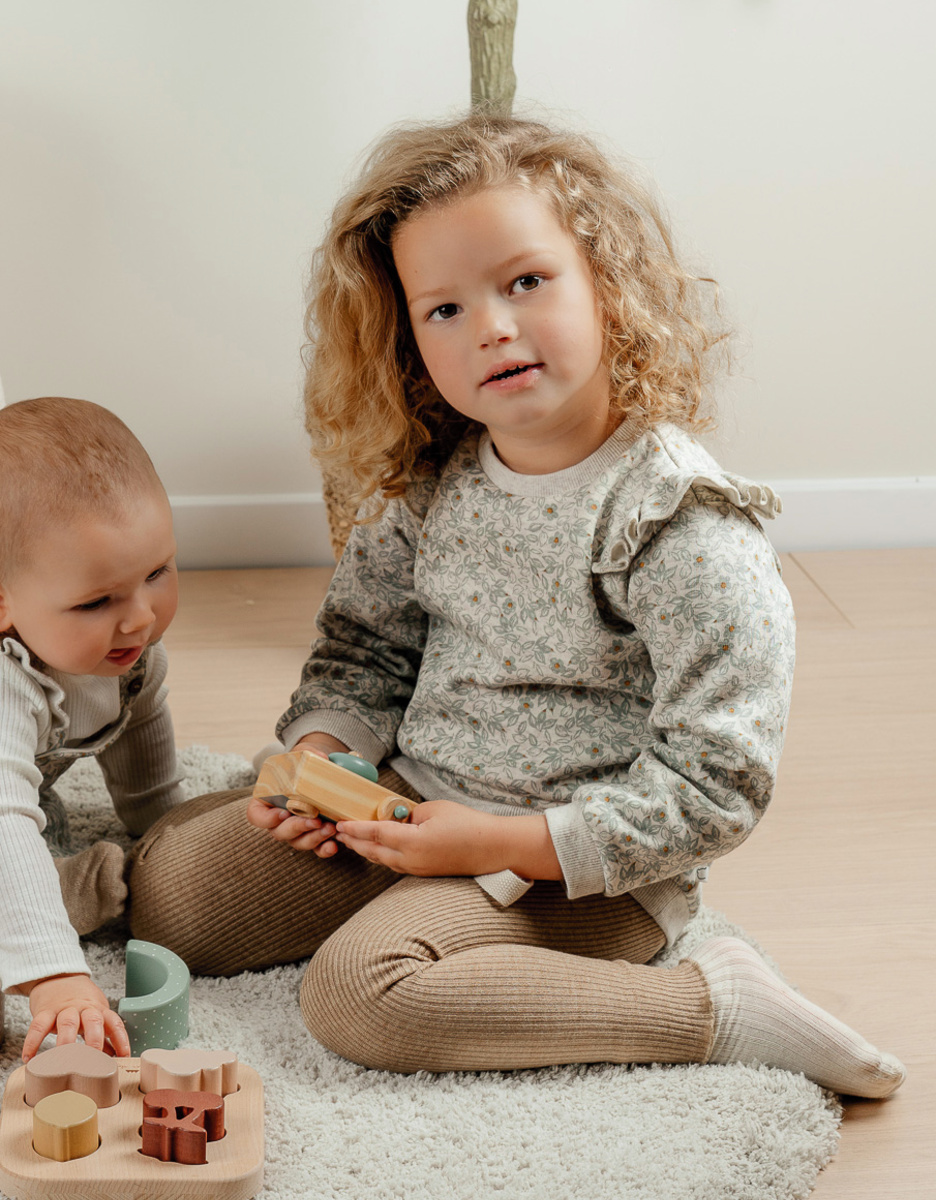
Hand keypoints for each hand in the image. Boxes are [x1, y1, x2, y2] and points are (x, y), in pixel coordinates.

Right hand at [20, 973, 130, 1062]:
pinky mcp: (45, 1010)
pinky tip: (29, 1058)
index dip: (121, 1039)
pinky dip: (32, 1042)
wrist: (57, 976)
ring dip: (66, 1043)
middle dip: (95, 1041)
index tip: (124, 1056)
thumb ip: (103, 1034)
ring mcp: (64, 1008)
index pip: (114, 1023)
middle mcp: (84, 1008)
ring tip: (62, 1064)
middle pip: (93, 1022)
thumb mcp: (95, 1013)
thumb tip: (115, 1056)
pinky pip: (38, 1025)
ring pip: (67, 1023)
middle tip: (93, 1062)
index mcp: (98, 1010)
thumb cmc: (80, 999)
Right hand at [246, 733, 348, 857]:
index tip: (282, 813)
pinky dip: (324, 849)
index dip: (266, 819)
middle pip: (280, 833)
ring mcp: (295, 831)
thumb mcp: (301, 755)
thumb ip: (307, 754)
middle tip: (315, 820)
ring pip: (298, 843)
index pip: (256, 816)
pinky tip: (334, 845)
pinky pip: (315, 849)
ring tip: (330, 828)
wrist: (320, 771)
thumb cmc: (303, 764)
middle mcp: (278, 820)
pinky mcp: (313, 836)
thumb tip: (322, 758)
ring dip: (313, 838)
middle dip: (298, 828)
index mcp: (266, 801)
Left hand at [335, 800, 562, 879]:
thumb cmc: (468, 825)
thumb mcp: (435, 809)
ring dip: (367, 851)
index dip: (355, 828)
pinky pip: (396, 865)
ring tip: (354, 841)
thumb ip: (410, 814)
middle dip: (355, 842)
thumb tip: (396, 819)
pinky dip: (382, 856)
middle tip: (339, 832)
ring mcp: (418, 870)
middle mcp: (411, 861)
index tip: (340, 823)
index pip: (375, 834)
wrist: (494, 849)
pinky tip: (379, 849)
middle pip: (374, 852)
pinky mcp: (425, 873)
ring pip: (384, 861)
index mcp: (412, 843)